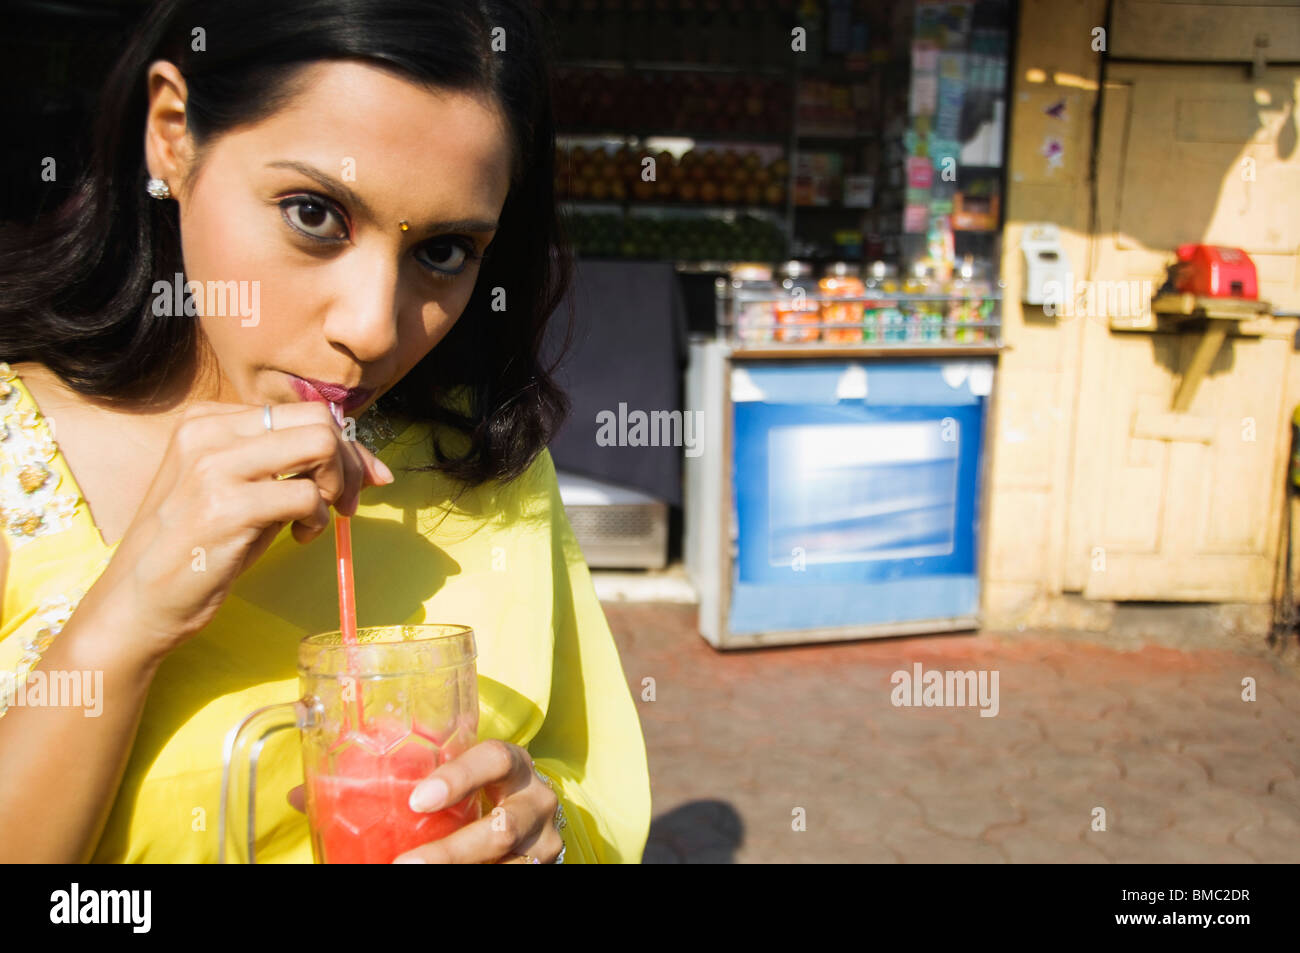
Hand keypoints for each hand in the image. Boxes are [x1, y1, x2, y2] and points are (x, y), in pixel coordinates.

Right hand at [88, 399, 392, 660]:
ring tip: (316, 519)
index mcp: (207, 420)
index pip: (303, 411)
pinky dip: (318, 520)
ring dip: (336, 485)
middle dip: (349, 461)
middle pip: (318, 419)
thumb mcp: (238, 492)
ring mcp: (213, 466)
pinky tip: (298, 538)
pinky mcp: (225, 506)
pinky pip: (306, 495)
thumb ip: (286, 467)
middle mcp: (207, 432)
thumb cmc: (194, 550)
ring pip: (319, 444)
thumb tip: (362, 462)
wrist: (134, 603)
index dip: (345, 445)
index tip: (363, 478)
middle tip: (344, 503)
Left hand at [285, 741, 564, 863]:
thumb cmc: (477, 792)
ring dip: (457, 873)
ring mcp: (542, 845)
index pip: (495, 758)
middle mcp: (536, 802)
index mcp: (512, 765)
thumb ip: (388, 783)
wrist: (533, 818)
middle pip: (501, 828)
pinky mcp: (540, 872)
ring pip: (507, 867)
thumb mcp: (448, 779)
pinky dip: (474, 884)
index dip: (459, 777)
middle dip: (450, 853)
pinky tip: (438, 884)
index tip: (416, 800)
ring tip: (408, 876)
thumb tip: (301, 797)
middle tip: (401, 865)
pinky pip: (509, 881)